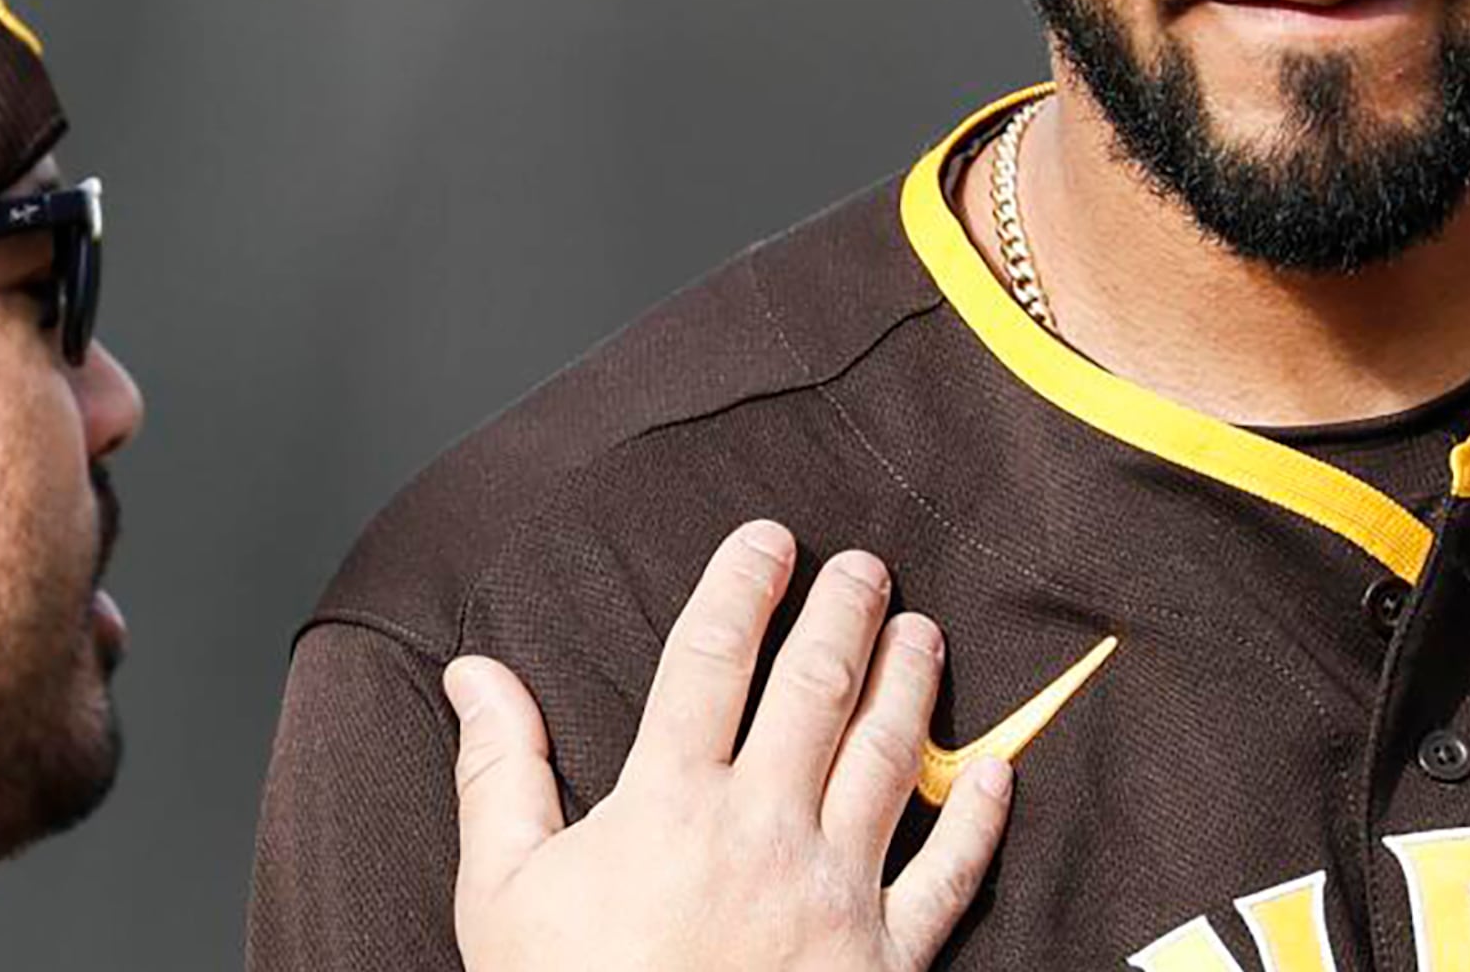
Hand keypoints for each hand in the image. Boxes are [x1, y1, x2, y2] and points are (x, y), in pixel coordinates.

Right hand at [444, 519, 1012, 971]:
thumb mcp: (503, 892)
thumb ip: (499, 772)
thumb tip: (473, 675)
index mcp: (669, 802)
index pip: (712, 657)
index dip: (743, 585)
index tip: (768, 540)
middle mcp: (762, 830)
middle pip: (817, 688)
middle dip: (845, 612)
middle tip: (865, 565)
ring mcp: (833, 896)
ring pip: (890, 759)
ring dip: (911, 684)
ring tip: (922, 632)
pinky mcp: (882, 963)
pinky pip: (949, 878)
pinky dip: (977, 820)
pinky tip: (995, 771)